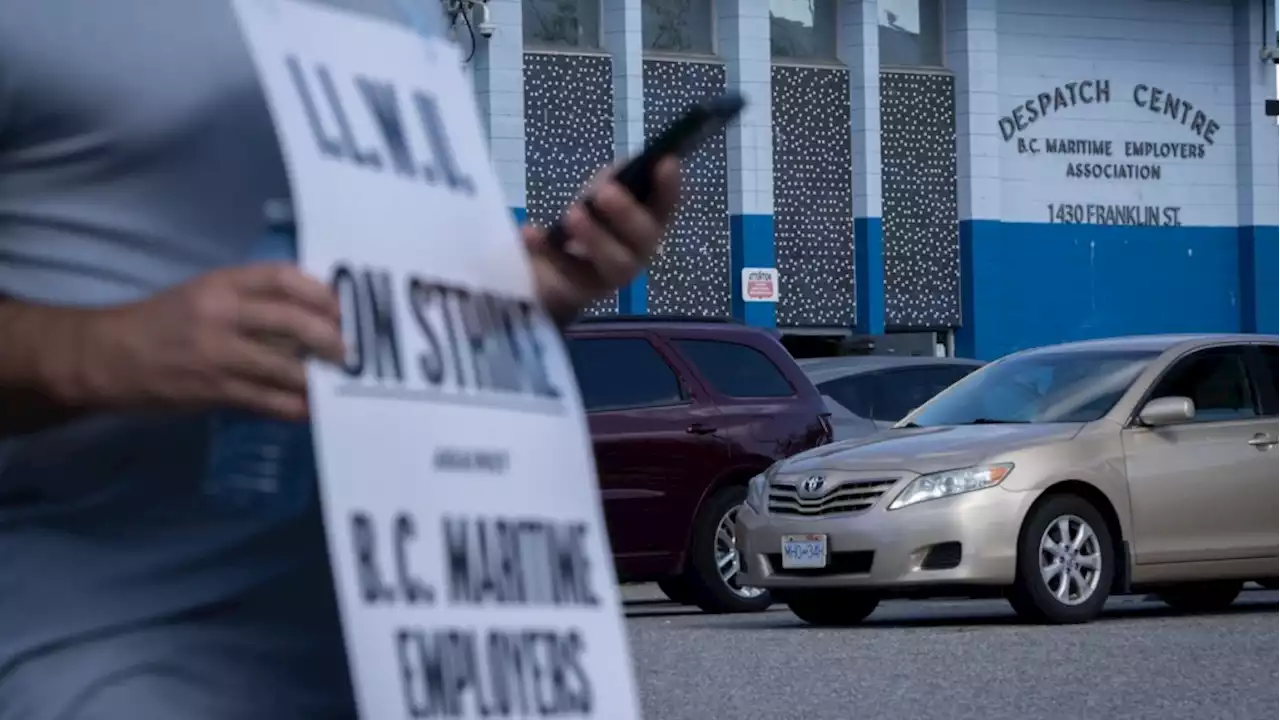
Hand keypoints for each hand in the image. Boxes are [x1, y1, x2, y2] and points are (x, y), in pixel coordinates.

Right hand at [77, 264, 343, 420]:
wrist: (109, 356)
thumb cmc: (165, 322)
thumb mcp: (205, 294)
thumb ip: (252, 299)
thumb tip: (312, 314)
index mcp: (222, 283)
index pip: (283, 278)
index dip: (321, 293)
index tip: (342, 309)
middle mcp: (223, 314)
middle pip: (294, 321)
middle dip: (330, 337)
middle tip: (348, 352)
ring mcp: (219, 354)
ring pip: (286, 367)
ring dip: (317, 379)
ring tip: (336, 384)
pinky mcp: (214, 390)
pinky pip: (267, 401)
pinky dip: (293, 407)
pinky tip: (309, 410)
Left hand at [522, 158, 680, 322]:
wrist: (546, 271)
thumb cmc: (582, 226)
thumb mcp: (595, 198)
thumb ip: (610, 182)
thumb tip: (618, 171)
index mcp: (645, 224)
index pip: (666, 206)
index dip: (670, 187)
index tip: (667, 162)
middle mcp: (636, 252)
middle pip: (644, 238)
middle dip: (627, 213)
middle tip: (605, 192)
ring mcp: (609, 277)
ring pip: (615, 263)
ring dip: (596, 237)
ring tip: (573, 214)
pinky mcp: (579, 293)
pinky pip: (567, 273)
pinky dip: (547, 249)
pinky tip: (531, 231)